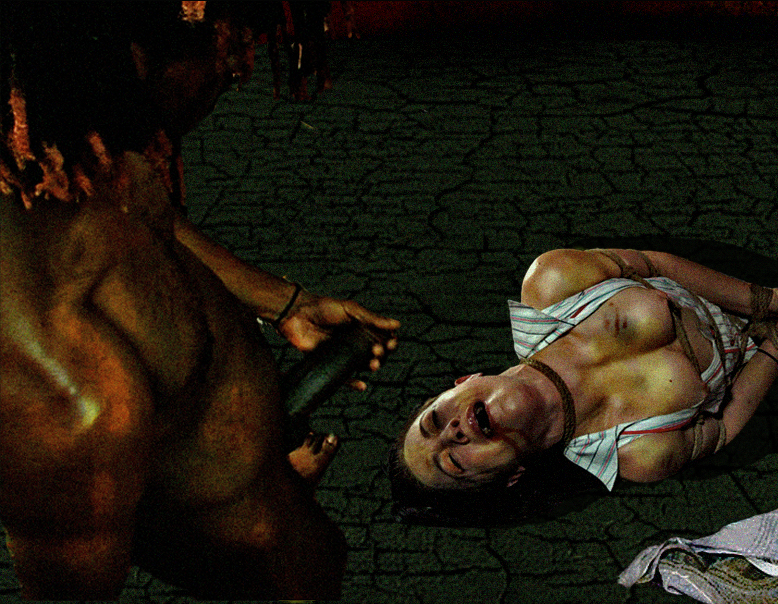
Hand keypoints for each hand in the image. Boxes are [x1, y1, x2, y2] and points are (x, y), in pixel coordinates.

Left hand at [278, 290, 399, 389]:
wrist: (297, 315)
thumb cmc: (323, 308)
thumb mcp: (350, 309)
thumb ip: (372, 318)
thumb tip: (396, 325)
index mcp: (361, 327)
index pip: (381, 338)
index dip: (389, 342)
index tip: (391, 343)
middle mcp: (353, 342)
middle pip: (375, 353)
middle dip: (381, 354)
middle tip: (377, 350)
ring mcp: (342, 353)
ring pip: (362, 365)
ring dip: (372, 367)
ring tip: (373, 364)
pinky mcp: (330, 363)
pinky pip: (344, 377)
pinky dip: (353, 383)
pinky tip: (362, 385)